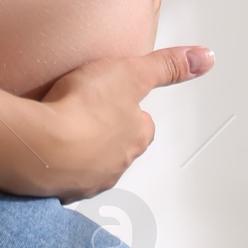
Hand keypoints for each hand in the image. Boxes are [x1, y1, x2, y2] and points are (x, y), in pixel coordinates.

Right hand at [21, 45, 214, 200]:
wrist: (42, 147)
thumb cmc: (85, 110)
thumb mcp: (131, 72)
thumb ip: (166, 66)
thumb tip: (205, 58)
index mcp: (136, 136)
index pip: (143, 124)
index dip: (130, 110)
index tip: (116, 98)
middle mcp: (117, 163)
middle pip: (118, 147)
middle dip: (106, 133)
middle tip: (87, 112)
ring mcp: (88, 179)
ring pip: (90, 164)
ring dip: (80, 150)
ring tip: (62, 129)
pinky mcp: (59, 189)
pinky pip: (62, 178)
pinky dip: (56, 166)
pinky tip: (44, 149)